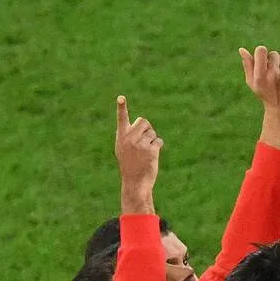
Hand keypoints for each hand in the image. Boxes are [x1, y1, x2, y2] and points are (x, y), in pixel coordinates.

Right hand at [115, 96, 161, 212]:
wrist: (134, 182)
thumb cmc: (130, 165)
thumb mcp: (124, 149)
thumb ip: (130, 135)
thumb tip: (142, 121)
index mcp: (121, 137)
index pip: (122, 119)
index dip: (121, 108)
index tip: (121, 98)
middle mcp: (129, 139)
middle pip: (143, 121)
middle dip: (147, 128)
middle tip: (143, 141)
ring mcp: (140, 144)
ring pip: (152, 132)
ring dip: (152, 140)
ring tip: (145, 152)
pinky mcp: (150, 150)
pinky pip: (158, 141)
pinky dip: (157, 147)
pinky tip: (151, 156)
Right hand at [240, 46, 279, 110]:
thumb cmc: (265, 94)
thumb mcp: (252, 82)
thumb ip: (248, 65)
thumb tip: (242, 50)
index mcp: (261, 76)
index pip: (261, 50)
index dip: (262, 53)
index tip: (263, 60)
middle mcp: (274, 75)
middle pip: (273, 54)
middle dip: (272, 60)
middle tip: (272, 71)